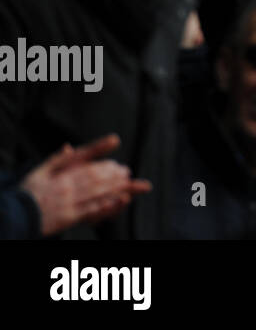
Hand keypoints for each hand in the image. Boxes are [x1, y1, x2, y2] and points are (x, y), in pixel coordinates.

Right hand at [19, 135, 150, 235]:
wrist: (14, 216)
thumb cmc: (27, 194)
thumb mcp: (37, 172)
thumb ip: (55, 160)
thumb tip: (68, 146)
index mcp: (59, 175)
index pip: (84, 161)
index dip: (101, 154)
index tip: (116, 146)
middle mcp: (65, 187)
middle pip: (94, 177)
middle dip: (113, 173)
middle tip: (127, 170)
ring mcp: (67, 203)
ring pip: (95, 192)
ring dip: (115, 186)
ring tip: (130, 182)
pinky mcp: (68, 218)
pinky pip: (89, 211)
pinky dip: (104, 205)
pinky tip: (118, 200)